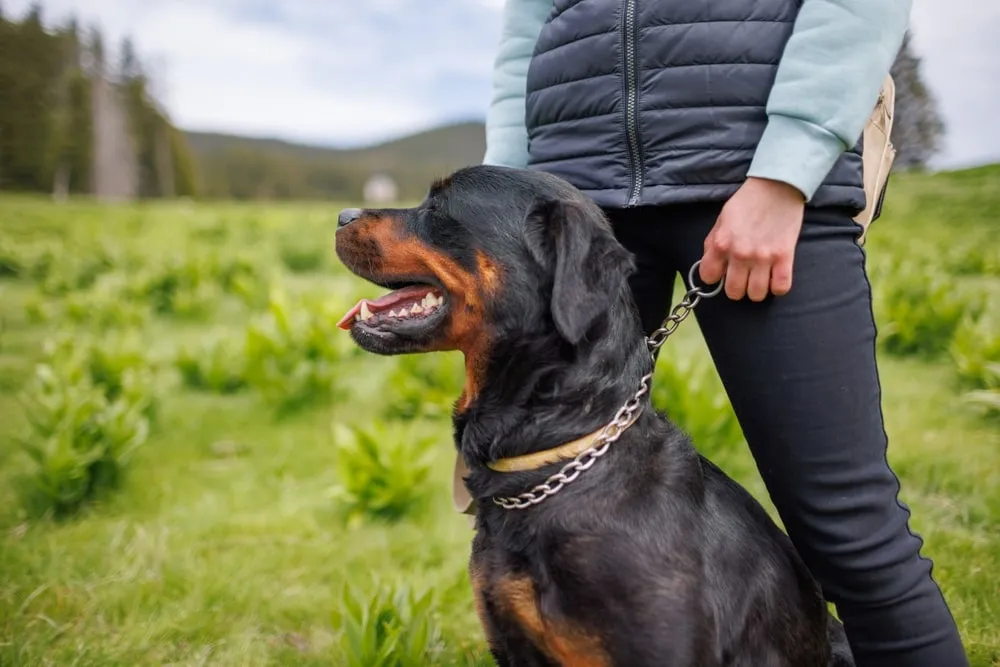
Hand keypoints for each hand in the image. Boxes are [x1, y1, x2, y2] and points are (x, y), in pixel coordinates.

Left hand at [699, 177, 805, 301]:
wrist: (777, 185)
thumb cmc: (747, 202)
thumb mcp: (722, 219)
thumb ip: (713, 243)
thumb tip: (710, 265)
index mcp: (721, 243)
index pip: (709, 277)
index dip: (714, 277)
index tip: (721, 272)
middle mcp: (740, 253)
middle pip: (734, 292)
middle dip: (736, 288)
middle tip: (742, 278)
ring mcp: (763, 257)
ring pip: (756, 294)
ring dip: (756, 290)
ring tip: (759, 279)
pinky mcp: (785, 256)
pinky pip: (781, 287)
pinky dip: (778, 287)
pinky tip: (775, 278)